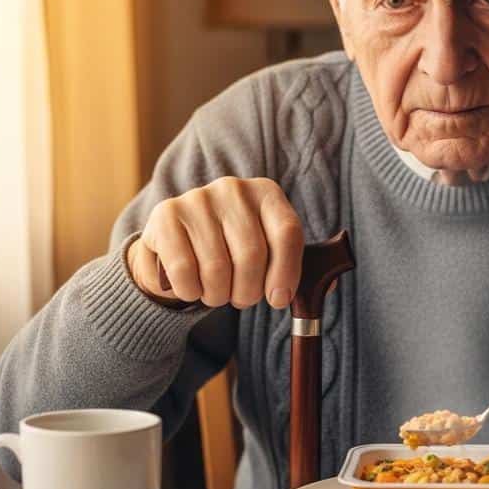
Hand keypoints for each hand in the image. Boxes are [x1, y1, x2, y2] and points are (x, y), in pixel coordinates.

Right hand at [126, 177, 303, 309]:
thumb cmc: (233, 252)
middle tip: (242, 299)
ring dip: (218, 295)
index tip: (278, 300)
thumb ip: (296, 268)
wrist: (177, 246)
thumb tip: (323, 288)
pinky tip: (193, 287)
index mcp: (267, 194)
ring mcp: (197, 198)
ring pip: (217, 268)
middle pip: (252, 254)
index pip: (287, 233)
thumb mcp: (268, 253)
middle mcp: (233, 188)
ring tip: (217, 293)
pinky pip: (185, 271)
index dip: (286, 273)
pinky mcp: (165, 215)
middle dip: (248, 291)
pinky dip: (191, 291)